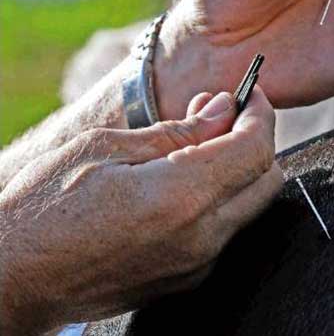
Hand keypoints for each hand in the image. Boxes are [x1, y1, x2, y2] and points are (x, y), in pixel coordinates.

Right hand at [0, 88, 281, 334]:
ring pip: (248, 207)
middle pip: (267, 180)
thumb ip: (177, 131)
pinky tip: (180, 184)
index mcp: (181, 197)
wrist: (11, 277)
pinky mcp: (185, 279)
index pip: (256, 149)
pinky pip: (223, 232)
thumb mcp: (103, 148)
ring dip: (236, 171)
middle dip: (255, 141)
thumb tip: (224, 108)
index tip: (251, 95)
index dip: (260, 114)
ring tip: (190, 148)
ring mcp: (195, 264)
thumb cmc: (42, 208)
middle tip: (219, 117)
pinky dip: (218, 201)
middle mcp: (200, 236)